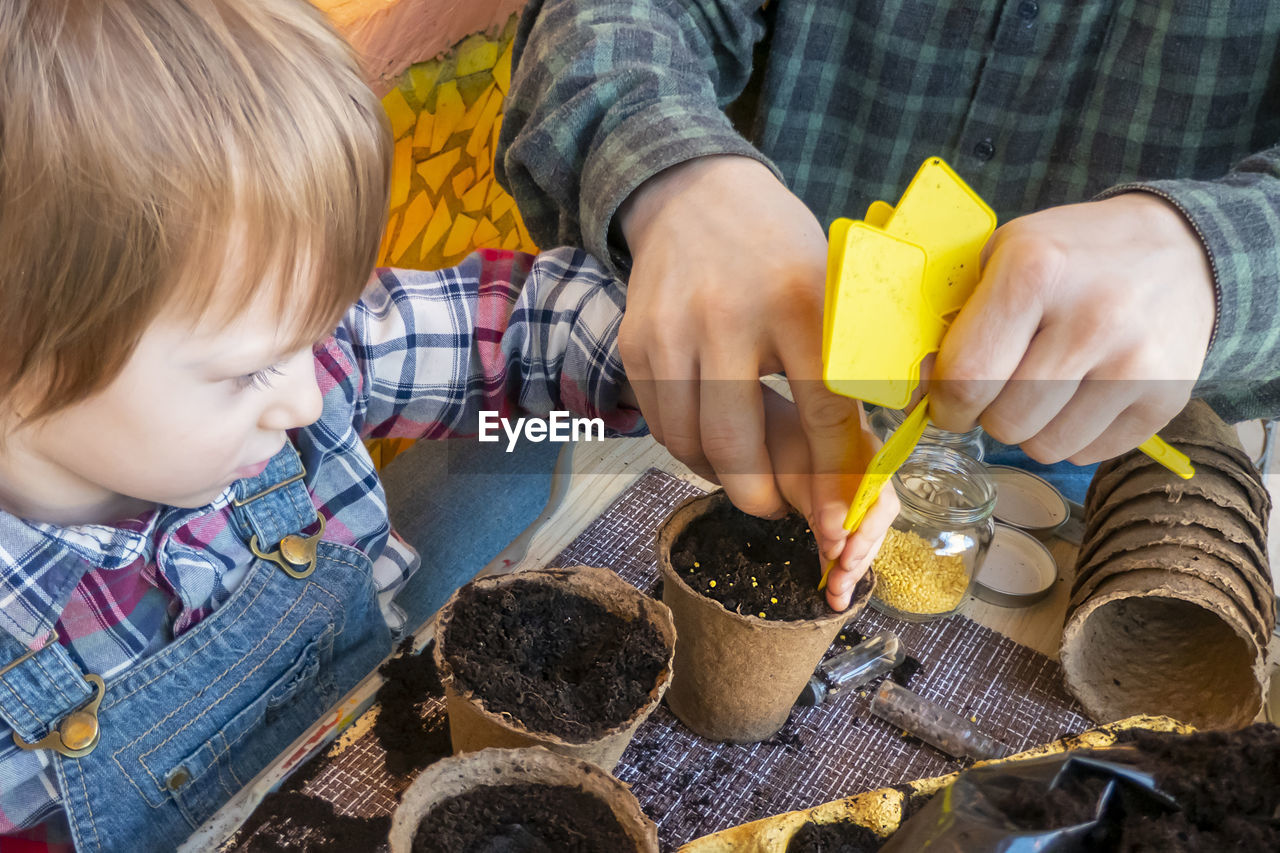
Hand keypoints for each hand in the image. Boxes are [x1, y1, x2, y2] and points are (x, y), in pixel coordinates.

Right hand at [618, 155, 865, 556]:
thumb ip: (850, 365)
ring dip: (718, 475)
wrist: (698, 195)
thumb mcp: (832, 289)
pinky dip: (686, 447)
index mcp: (799, 302)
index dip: (833, 475)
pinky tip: (711, 436)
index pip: (821, 411)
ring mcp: (672, 331)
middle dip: (760, 496)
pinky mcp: (635, 341)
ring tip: (744, 470)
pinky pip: (660, 422)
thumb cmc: (781, 250)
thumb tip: (863, 462)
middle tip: (778, 507)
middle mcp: (728, 317)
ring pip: (689, 444)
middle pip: (736, 445)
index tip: (840, 518)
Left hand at [761, 387, 897, 610]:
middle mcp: (870, 475)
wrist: (763, 438)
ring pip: (866, 538)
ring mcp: (859, 498)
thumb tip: (838, 542)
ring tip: (835, 596)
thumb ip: (822, 502)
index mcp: (865, 454)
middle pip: (877, 524)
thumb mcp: (797, 473)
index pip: (879, 498)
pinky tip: (836, 593)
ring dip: (852, 569)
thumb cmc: (778, 446)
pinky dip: (842, 567)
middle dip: (858, 558)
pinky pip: (850, 542)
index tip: (841, 556)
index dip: (864, 531)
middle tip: (838, 586)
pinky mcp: (845, 517)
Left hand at [930, 193, 1215, 462]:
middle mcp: (1091, 317)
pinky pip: (1089, 453)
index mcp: (1035, 271)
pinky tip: (1084, 392)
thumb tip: (914, 386)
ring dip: (1030, 429)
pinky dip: (1074, 435)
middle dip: (987, 414)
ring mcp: (1135, 361)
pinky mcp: (1167, 396)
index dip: (945, 403)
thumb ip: (953, 317)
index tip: (948, 401)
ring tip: (1044, 386)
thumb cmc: (1071, 256)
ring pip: (1044, 447)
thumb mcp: (1003, 256)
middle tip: (1001, 386)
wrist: (1180, 249)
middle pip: (1004, 421)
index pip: (967, 377)